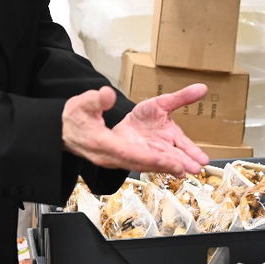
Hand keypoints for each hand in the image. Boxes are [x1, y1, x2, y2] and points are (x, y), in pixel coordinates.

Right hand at [62, 85, 209, 174]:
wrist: (70, 131)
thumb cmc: (77, 118)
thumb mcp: (82, 104)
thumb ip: (96, 100)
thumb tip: (108, 94)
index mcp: (102, 145)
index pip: (129, 154)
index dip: (151, 159)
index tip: (170, 162)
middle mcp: (114, 156)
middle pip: (144, 162)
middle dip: (167, 166)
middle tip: (189, 168)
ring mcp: (122, 156)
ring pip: (149, 162)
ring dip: (171, 165)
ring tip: (194, 167)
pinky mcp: (129, 153)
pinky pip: (148, 158)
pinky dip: (165, 161)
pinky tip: (182, 164)